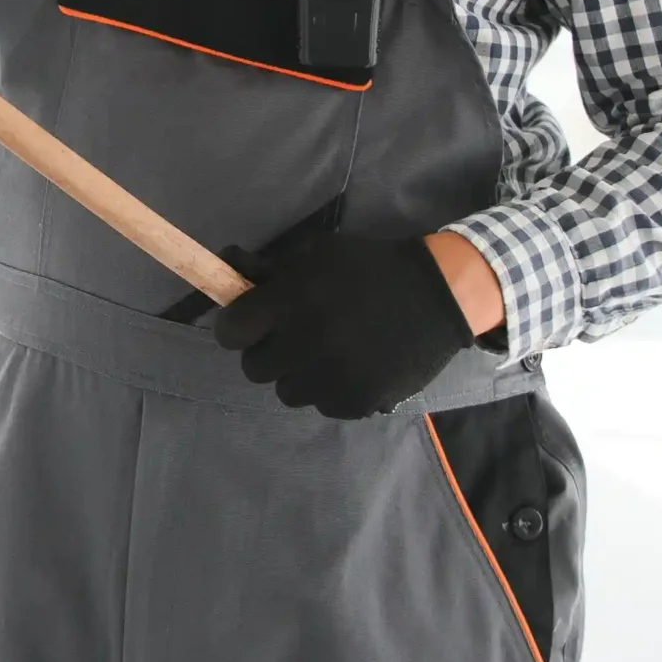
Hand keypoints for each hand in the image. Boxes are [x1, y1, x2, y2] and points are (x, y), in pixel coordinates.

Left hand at [211, 231, 477, 419]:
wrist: (437, 295)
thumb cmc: (368, 268)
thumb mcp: (316, 256)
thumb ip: (269, 269)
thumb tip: (225, 261)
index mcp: (291, 301)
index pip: (231, 331)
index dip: (235, 328)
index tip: (248, 324)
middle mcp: (307, 342)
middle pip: (254, 368)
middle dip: (266, 353)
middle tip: (289, 339)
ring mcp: (334, 377)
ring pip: (287, 392)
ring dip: (297, 375)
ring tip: (323, 354)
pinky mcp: (360, 401)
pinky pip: (323, 406)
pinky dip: (329, 391)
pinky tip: (349, 368)